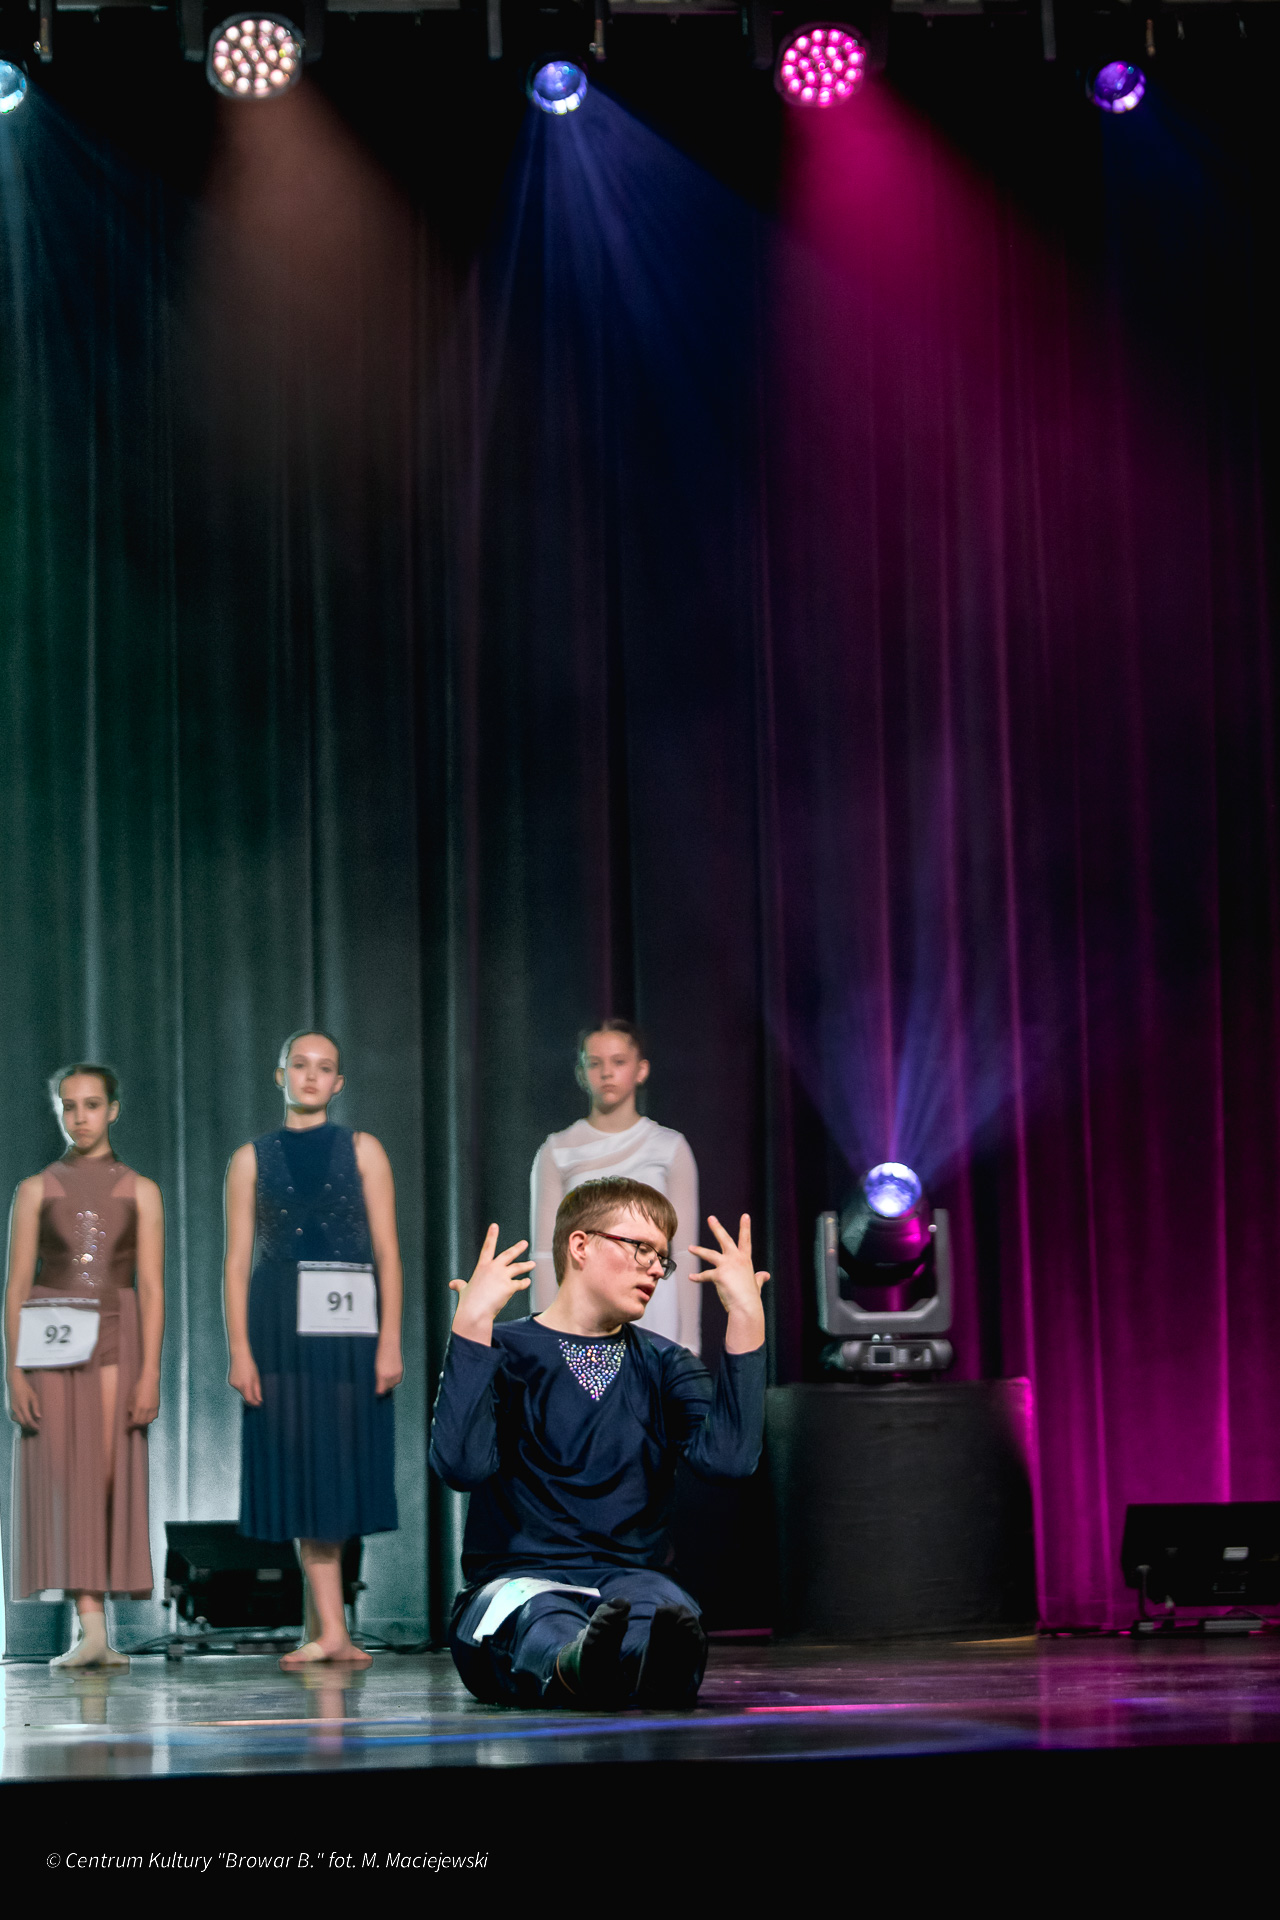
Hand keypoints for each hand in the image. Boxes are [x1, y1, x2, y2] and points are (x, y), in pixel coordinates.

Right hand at [7, 1367, 40, 1430]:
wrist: (15, 1383)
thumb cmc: (26, 1388)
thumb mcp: (33, 1396)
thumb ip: (36, 1407)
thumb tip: (39, 1417)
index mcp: (23, 1406)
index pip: (28, 1420)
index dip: (33, 1425)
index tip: (38, 1428)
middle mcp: (16, 1409)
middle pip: (22, 1422)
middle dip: (29, 1427)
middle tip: (36, 1428)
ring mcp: (13, 1409)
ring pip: (18, 1421)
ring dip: (25, 1424)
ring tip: (32, 1424)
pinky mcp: (12, 1408)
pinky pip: (16, 1417)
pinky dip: (21, 1420)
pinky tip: (26, 1419)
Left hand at [127, 1371, 160, 1428]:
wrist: (150, 1379)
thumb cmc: (139, 1386)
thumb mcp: (131, 1396)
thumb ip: (130, 1406)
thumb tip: (130, 1414)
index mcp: (139, 1406)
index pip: (135, 1420)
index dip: (131, 1422)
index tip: (129, 1421)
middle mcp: (146, 1408)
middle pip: (142, 1422)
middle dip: (137, 1422)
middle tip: (134, 1419)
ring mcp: (153, 1407)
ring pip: (149, 1420)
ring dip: (145, 1421)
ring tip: (141, 1417)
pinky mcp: (157, 1405)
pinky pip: (155, 1416)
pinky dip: (151, 1417)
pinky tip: (147, 1414)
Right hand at [228, 1349, 262, 1406]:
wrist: (239, 1356)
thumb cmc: (249, 1366)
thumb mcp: (256, 1378)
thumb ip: (258, 1391)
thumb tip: (259, 1401)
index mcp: (246, 1384)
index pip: (249, 1400)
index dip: (254, 1403)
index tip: (259, 1404)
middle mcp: (237, 1386)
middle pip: (244, 1398)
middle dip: (250, 1400)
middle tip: (255, 1399)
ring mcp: (232, 1385)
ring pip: (239, 1394)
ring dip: (244, 1394)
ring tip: (248, 1386)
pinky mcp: (229, 1383)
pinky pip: (235, 1390)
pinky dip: (240, 1389)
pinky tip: (242, 1382)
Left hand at [375, 1337, 403, 1395]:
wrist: (389, 1345)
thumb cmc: (381, 1355)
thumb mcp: (377, 1368)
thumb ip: (378, 1379)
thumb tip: (380, 1389)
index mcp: (382, 1376)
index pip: (381, 1389)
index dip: (379, 1391)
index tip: (378, 1392)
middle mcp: (390, 1376)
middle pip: (388, 1387)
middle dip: (385, 1387)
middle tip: (382, 1383)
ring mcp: (396, 1374)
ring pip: (394, 1384)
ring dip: (391, 1383)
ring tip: (387, 1376)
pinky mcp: (401, 1371)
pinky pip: (398, 1379)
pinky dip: (395, 1379)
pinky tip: (392, 1373)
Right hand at [448, 1225, 535, 1346]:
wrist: (475, 1312)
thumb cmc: (468, 1303)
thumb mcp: (463, 1290)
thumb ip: (460, 1285)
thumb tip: (452, 1284)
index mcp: (482, 1267)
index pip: (487, 1247)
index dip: (491, 1236)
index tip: (495, 1226)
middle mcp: (493, 1268)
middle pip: (508, 1255)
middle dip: (517, 1248)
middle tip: (524, 1243)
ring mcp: (502, 1276)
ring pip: (517, 1268)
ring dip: (526, 1265)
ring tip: (532, 1264)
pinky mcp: (509, 1287)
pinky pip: (520, 1284)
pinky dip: (524, 1283)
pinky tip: (527, 1282)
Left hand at [688, 1214, 768, 1354]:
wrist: (746, 1307)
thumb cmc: (750, 1297)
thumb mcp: (756, 1284)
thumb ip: (759, 1278)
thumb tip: (765, 1275)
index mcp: (745, 1260)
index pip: (746, 1240)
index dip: (745, 1227)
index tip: (745, 1215)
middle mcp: (736, 1259)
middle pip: (725, 1239)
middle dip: (717, 1228)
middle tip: (711, 1218)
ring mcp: (726, 1265)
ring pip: (709, 1254)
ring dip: (699, 1250)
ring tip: (690, 1248)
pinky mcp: (718, 1275)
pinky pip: (705, 1275)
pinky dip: (697, 1277)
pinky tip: (691, 1277)